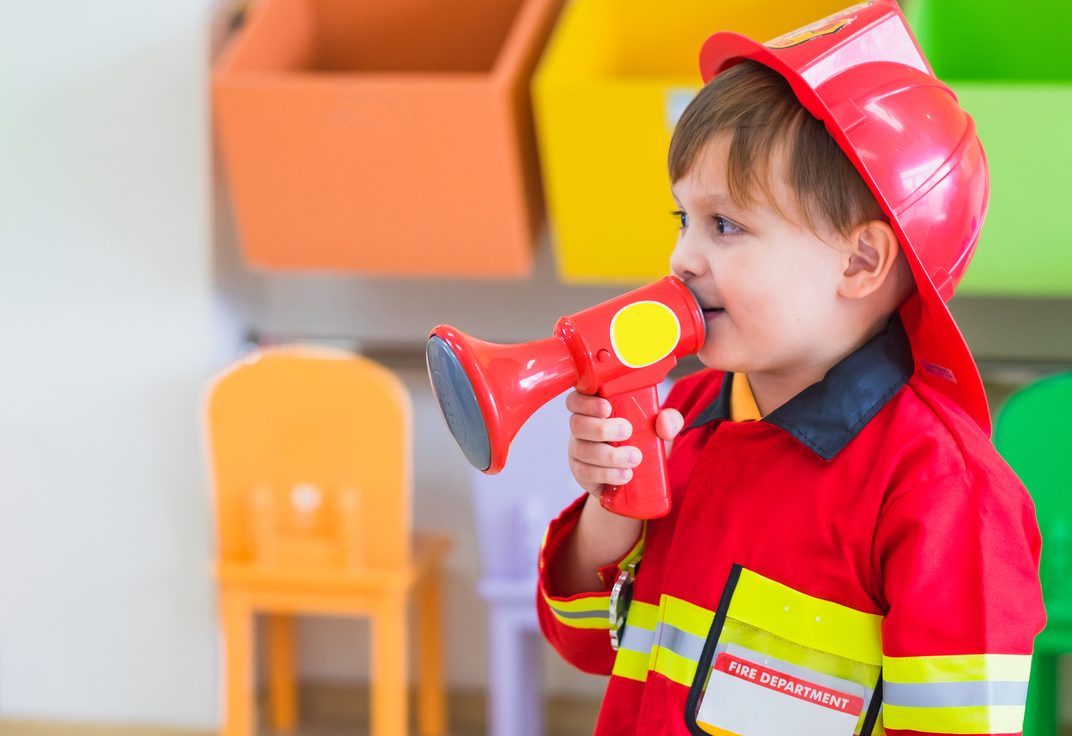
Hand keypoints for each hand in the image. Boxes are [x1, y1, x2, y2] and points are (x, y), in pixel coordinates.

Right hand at [566, 389, 684, 498]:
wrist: (640, 477)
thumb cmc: (643, 442)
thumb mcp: (659, 429)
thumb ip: (668, 420)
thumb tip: (664, 423)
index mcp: (594, 410)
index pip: (577, 400)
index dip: (586, 402)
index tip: (607, 408)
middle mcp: (582, 429)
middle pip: (577, 424)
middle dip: (601, 428)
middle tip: (627, 431)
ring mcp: (579, 452)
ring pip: (582, 450)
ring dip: (610, 455)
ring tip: (635, 458)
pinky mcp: (582, 474)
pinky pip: (586, 473)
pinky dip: (608, 474)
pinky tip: (624, 475)